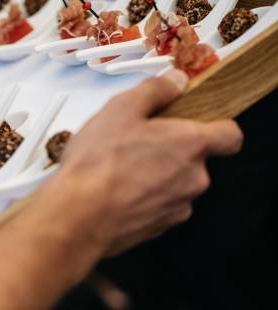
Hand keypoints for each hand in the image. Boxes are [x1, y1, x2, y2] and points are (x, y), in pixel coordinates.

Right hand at [37, 69, 242, 258]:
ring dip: (156, 174)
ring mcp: (177, 205)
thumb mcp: (120, 109)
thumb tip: (175, 82)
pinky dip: (144, 197)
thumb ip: (155, 90)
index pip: (230, 135)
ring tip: (120, 168)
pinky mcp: (159, 226)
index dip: (216, 126)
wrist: (79, 217)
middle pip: (195, 159)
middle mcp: (193, 177)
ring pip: (175, 183)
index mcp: (190, 144)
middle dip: (171, 150)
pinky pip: (159, 205)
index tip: (193, 121)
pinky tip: (117, 190)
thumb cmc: (98, 166)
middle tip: (137, 142)